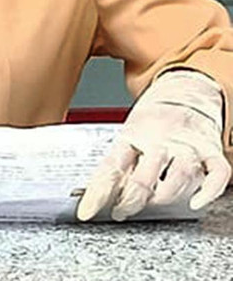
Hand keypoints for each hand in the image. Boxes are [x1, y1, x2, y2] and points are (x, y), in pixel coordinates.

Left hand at [77, 70, 230, 221]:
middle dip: (131, 199)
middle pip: (145, 175)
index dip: (97, 193)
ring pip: (179, 175)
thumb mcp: (128, 135)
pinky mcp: (212, 151)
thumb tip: (96, 195)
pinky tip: (194, 202)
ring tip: (152, 203)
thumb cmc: (153, 121)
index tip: (86, 212)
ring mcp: (188, 146)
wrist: (184, 91)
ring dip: (164, 195)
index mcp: (132, 136)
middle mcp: (161, 141)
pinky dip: (208, 190)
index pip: (110, 168)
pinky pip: (216, 173)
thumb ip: (119, 165)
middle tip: (121, 211)